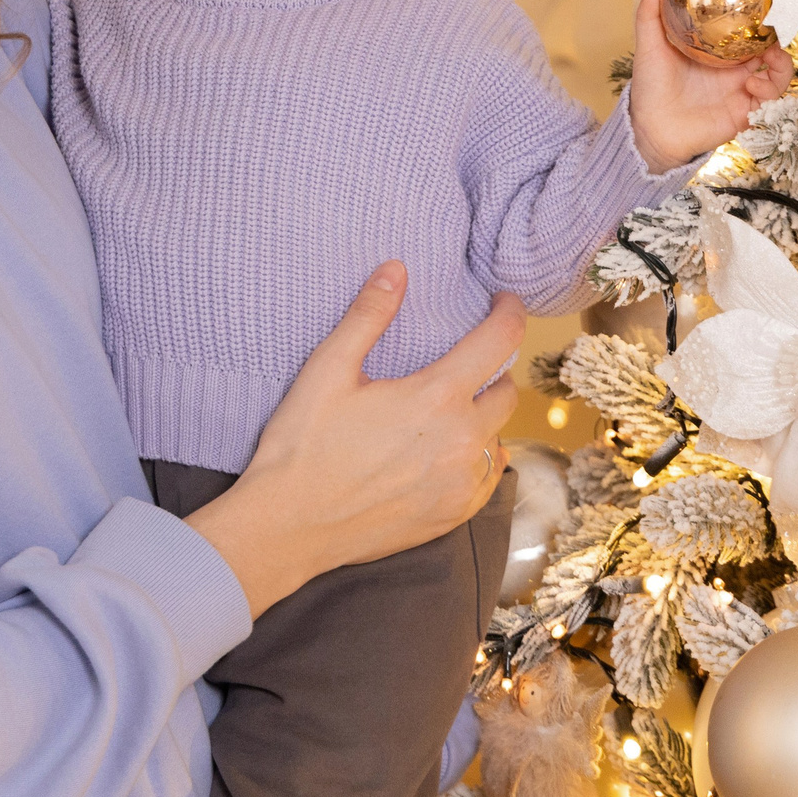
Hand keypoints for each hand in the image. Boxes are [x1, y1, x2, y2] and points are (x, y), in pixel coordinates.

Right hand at [185, 265, 522, 616]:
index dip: (509, 312)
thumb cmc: (302, 446)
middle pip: (506, 390)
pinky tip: (447, 453)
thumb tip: (396, 270)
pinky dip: (477, 458)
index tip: (502, 302)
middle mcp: (461, 440)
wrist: (288, 526)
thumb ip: (368, 316)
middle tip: (463, 362)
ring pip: (497, 436)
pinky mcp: (452, 514)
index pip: (500, 341)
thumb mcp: (328, 370)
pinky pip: (487, 477)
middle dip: (492, 368)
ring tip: (449, 409)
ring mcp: (460, 483)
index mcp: (437, 397)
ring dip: (482, 417)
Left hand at [625, 0, 794, 171]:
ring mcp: (741, 89)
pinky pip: (770, 98)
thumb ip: (650, 16)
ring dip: (781, 62)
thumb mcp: (650, 46)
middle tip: (773, 26)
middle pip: (769, 48)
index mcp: (716, 51)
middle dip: (777, 36)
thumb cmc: (650, 87)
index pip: (745, 29)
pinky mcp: (746, 111)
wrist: (652, 128)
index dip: (757, 17)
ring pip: (778, 72)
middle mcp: (733, 68)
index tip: (760, 2)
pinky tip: (750, 84)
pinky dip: (769, 87)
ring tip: (770, 56)